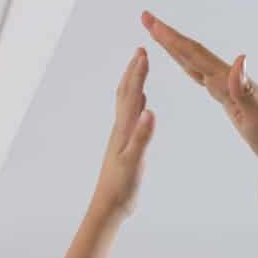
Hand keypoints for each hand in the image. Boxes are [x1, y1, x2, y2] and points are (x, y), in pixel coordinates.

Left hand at [89, 49, 156, 217]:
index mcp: (124, 130)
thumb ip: (142, 136)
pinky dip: (136, 105)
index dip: (138, 73)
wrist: (107, 206)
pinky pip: (130, 118)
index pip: (132, 95)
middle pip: (126, 94)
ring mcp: (121, 137)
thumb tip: (150, 111)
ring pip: (126, 104)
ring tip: (139, 70)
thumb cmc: (120, 187)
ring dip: (133, 84)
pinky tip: (141, 105)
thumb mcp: (134, 161)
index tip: (144, 52)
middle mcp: (121, 129)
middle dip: (133, 71)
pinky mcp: (124, 146)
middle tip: (140, 52)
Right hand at [141, 12, 257, 162]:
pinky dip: (187, 64)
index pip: (194, 55)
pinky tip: (182, 61)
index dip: (172, 39)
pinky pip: (200, 75)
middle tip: (146, 17)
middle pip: (191, 52)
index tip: (151, 23)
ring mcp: (226, 86)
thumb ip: (246, 89)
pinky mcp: (227, 96)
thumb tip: (241, 58)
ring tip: (157, 32)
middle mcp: (226, 77)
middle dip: (167, 35)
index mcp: (228, 80)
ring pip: (194, 61)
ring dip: (174, 46)